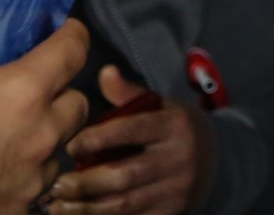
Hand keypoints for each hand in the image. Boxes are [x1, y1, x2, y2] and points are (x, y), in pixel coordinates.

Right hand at [0, 0, 89, 214]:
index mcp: (22, 94)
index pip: (76, 48)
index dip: (65, 34)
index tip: (52, 32)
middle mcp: (37, 140)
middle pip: (75, 100)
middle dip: (56, 87)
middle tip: (19, 81)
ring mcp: (28, 181)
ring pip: (59, 145)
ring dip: (42, 131)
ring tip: (1, 124)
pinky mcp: (14, 213)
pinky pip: (38, 184)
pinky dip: (23, 170)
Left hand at [47, 67, 208, 213]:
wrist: (217, 162)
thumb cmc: (175, 129)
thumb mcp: (160, 107)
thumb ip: (129, 93)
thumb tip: (105, 72)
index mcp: (174, 125)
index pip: (133, 131)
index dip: (98, 139)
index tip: (71, 146)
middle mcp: (178, 158)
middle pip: (124, 175)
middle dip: (86, 182)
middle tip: (57, 183)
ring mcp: (176, 189)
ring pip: (124, 204)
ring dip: (86, 208)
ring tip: (59, 205)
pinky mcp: (170, 212)